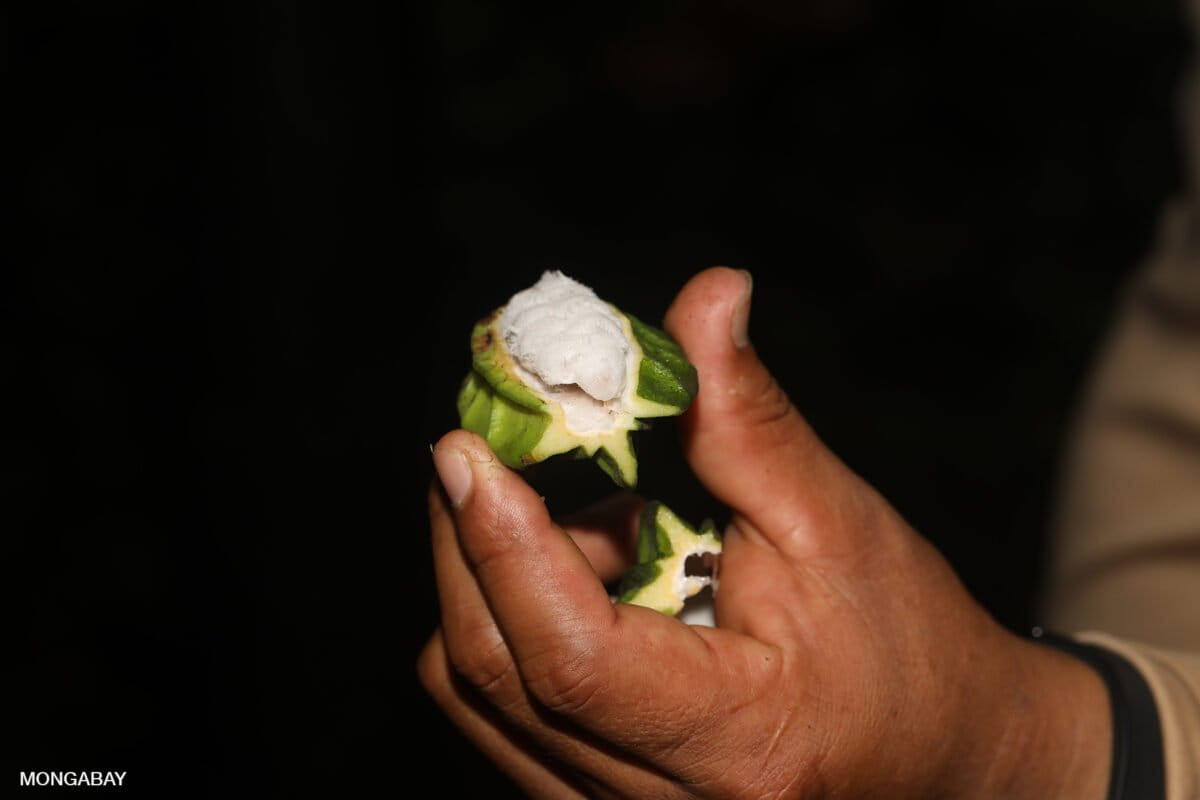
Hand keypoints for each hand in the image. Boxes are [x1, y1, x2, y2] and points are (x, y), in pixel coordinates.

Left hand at [418, 268, 1111, 798]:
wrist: (948, 764)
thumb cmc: (910, 646)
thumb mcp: (836, 520)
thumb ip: (747, 417)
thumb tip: (708, 294)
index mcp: (739, 743)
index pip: (572, 657)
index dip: (504, 543)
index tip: (464, 449)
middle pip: (491, 676)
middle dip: (475, 545)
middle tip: (505, 456)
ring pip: (480, 698)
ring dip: (499, 587)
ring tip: (604, 534)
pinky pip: (502, 718)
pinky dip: (516, 630)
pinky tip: (595, 587)